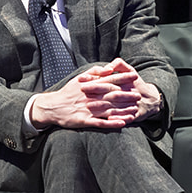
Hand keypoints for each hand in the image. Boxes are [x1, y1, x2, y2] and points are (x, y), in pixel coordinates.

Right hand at [29, 59, 162, 130]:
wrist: (52, 107)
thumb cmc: (67, 92)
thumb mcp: (79, 78)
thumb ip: (94, 72)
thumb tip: (107, 68)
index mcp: (90, 85)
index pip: (109, 80)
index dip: (123, 78)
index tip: (134, 75)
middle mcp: (90, 96)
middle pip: (112, 95)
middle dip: (126, 94)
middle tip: (138, 95)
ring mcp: (88, 109)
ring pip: (109, 109)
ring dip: (123, 110)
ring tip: (135, 110)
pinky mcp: (85, 120)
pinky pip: (101, 123)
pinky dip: (112, 123)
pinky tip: (122, 124)